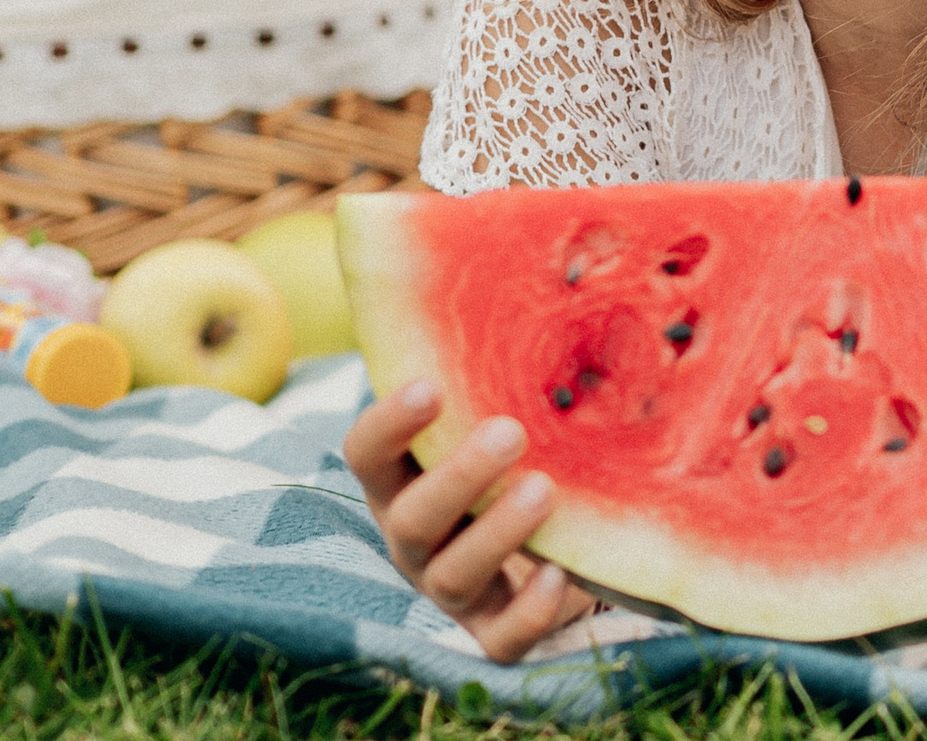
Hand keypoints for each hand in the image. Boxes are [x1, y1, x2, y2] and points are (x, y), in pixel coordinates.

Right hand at [342, 379, 596, 662]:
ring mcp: (452, 591)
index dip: (389, 424)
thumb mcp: (498, 419)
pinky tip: (558, 572)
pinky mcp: (494, 631)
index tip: (432, 387)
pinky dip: (528, 610)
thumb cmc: (517, 462)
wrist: (553, 549)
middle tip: (511, 432)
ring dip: (497, 533)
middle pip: (413, 517)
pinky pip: (499, 639)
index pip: (368, 455)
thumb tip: (527, 286)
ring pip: (453, 575)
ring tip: (544, 489)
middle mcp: (416, 538)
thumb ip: (494, 377)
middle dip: (458, 476)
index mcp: (403, 481)